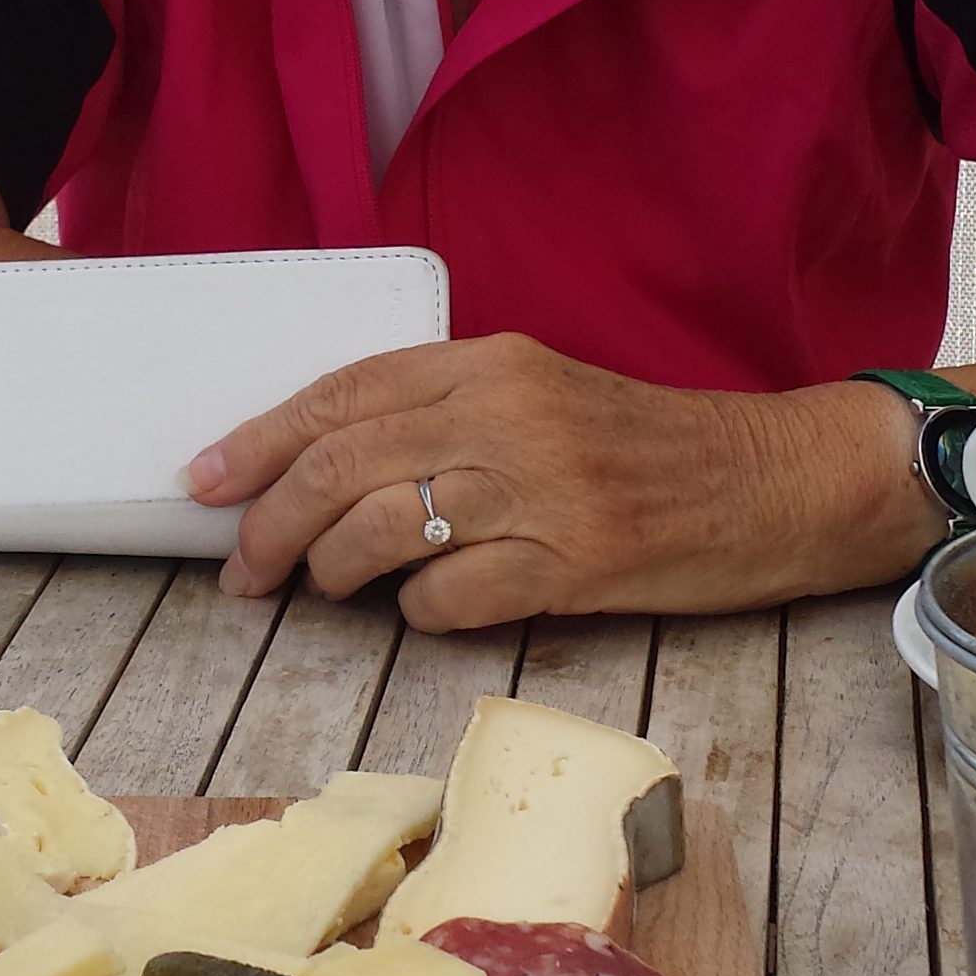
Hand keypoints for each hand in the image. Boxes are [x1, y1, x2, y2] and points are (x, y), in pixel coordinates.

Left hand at [188, 334, 940, 625]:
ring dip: (330, 573)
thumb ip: (449, 415)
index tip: (202, 481)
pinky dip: (418, 613)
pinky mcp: (576, 564)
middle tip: (241, 567)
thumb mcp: (544, 396)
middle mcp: (511, 415)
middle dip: (268, 522)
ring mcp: (544, 491)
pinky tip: (427, 611)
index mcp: (495, 363)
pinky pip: (452, 598)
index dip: (259, 439)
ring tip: (324, 593)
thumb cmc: (647, 448)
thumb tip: (325, 468)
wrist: (773, 482)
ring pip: (381, 530)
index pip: (345, 393)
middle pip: (342, 464)